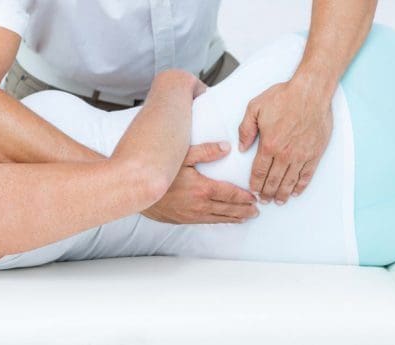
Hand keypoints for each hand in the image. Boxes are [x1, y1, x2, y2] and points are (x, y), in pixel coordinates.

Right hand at [142, 142, 257, 223]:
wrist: (138, 191)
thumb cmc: (159, 172)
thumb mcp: (182, 155)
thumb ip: (206, 151)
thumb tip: (226, 147)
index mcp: (203, 189)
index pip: (231, 194)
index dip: (245, 197)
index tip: (254, 197)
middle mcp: (200, 205)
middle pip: (228, 209)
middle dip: (244, 210)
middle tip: (256, 210)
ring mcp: (191, 215)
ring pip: (219, 218)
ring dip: (234, 218)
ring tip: (246, 217)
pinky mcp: (183, 220)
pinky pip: (207, 222)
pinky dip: (219, 221)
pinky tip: (224, 220)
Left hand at [238, 77, 333, 204]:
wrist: (310, 92)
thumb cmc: (284, 96)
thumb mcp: (255, 107)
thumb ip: (245, 129)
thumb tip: (241, 147)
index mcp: (269, 144)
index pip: (259, 171)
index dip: (255, 183)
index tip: (253, 190)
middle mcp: (285, 153)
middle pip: (274, 180)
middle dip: (267, 193)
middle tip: (264, 200)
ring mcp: (301, 155)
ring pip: (290, 181)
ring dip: (282, 193)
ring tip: (278, 201)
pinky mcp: (315, 153)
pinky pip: (307, 174)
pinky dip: (301, 185)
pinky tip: (296, 191)